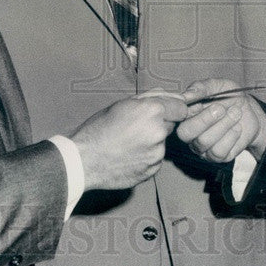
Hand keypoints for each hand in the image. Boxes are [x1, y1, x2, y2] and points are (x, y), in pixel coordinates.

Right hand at [70, 91, 187, 190]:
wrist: (84, 160)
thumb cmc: (98, 128)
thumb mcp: (121, 104)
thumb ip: (150, 98)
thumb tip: (169, 95)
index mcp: (153, 111)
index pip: (181, 108)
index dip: (173, 109)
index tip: (164, 112)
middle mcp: (159, 132)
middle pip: (171, 125)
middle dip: (159, 124)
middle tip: (137, 128)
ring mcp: (156, 154)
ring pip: (162, 143)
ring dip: (152, 142)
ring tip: (129, 143)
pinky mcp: (152, 170)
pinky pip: (155, 159)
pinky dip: (146, 157)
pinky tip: (128, 155)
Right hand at [176, 78, 265, 162]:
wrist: (250, 110)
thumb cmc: (230, 97)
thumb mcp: (217, 85)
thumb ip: (201, 87)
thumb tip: (186, 95)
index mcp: (186, 115)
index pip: (176, 116)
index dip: (186, 110)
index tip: (203, 100)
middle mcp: (191, 133)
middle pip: (186, 133)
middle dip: (205, 119)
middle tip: (221, 108)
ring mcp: (203, 147)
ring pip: (204, 142)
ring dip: (223, 125)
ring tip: (235, 113)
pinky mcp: (218, 156)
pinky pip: (218, 151)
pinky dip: (231, 137)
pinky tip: (237, 127)